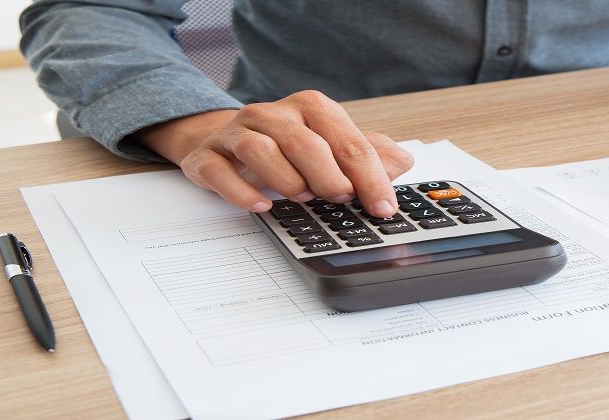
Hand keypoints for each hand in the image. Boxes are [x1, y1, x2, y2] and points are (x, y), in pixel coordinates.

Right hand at [135, 90, 413, 216]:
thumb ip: (368, 153)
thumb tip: (402, 162)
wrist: (225, 141)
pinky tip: (262, 205)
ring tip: (302, 198)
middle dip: (328, 178)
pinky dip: (241, 192)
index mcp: (311, 108)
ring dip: (287, 181)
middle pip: (305, 143)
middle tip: (340, 200)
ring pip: (260, 151)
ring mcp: (236, 133)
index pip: (348, 142)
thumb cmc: (289, 147)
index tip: (383, 207)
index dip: (370, 178)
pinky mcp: (206, 156)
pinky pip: (219, 171)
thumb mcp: (332, 145)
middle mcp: (273, 114)